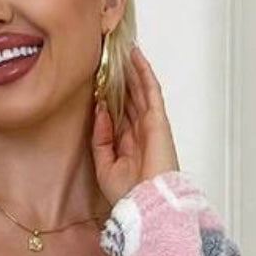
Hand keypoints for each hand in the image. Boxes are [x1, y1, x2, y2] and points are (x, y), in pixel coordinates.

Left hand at [92, 45, 180, 206]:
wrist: (147, 204)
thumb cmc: (129, 195)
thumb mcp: (104, 166)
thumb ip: (100, 138)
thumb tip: (100, 109)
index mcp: (128, 146)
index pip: (118, 114)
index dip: (109, 96)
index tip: (97, 80)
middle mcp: (139, 133)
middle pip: (130, 99)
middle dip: (121, 79)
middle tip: (110, 58)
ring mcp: (150, 125)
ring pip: (140, 90)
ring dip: (132, 70)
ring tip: (123, 50)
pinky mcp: (158, 121)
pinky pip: (151, 91)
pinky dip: (144, 73)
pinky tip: (136, 58)